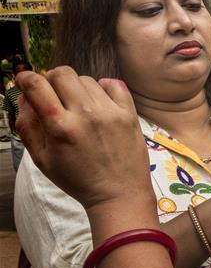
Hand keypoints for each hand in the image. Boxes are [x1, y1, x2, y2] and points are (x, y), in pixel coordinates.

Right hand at [15, 67, 151, 211]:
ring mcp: (110, 112)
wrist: (119, 194)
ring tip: (78, 107)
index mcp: (60, 126)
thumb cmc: (78, 180)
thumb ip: (27, 126)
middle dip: (51, 80)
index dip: (25, 78)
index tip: (25, 82)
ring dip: (77, 87)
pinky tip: (99, 102)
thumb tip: (24, 98)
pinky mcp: (129, 114)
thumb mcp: (42, 159)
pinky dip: (103, 88)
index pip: (36, 84)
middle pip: (62, 73)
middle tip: (53, 95)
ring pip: (86, 79)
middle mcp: (85, 114)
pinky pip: (114, 84)